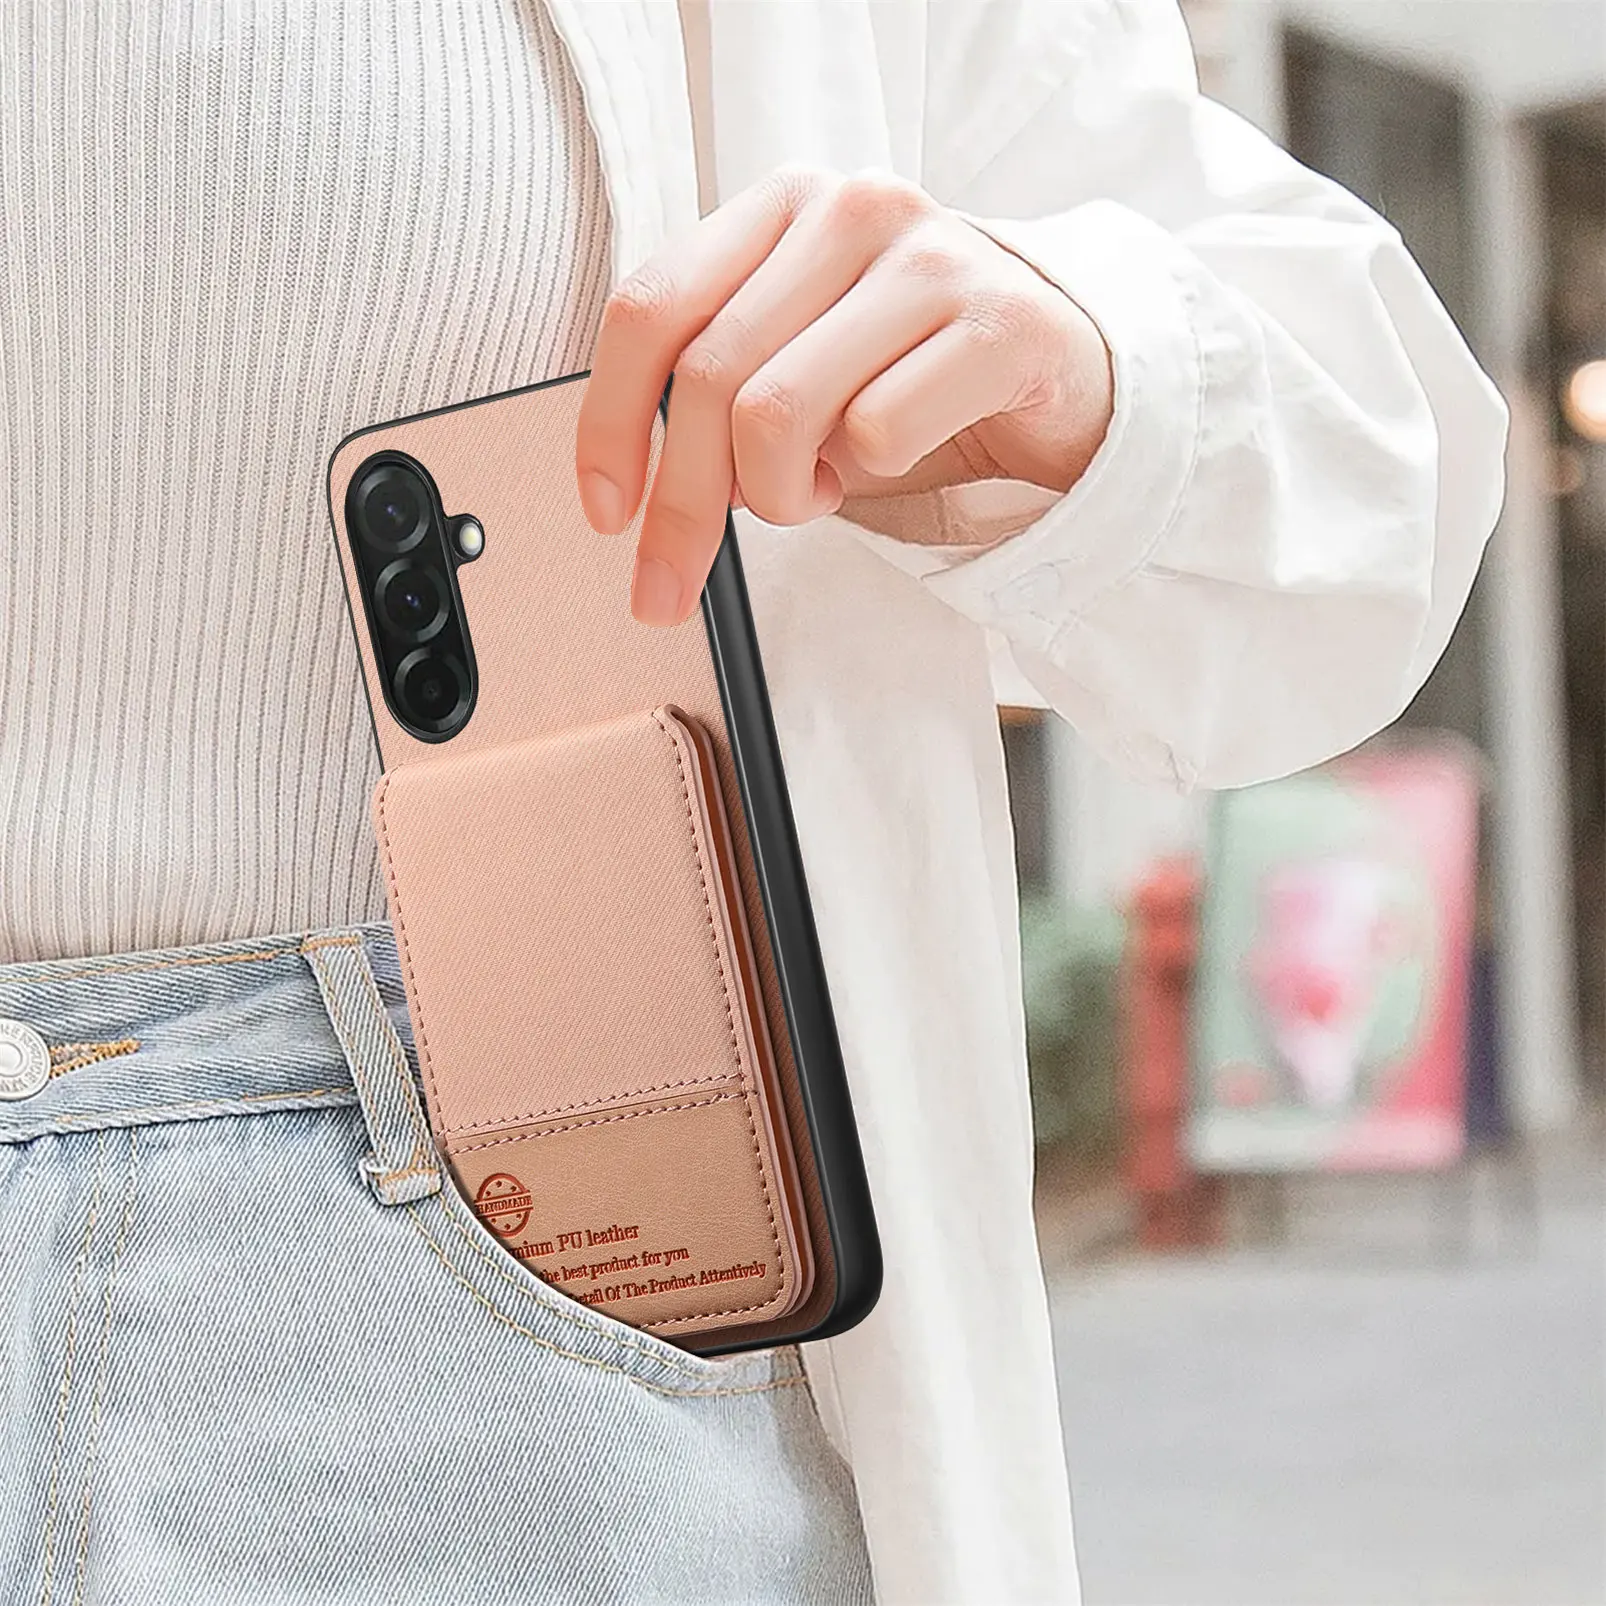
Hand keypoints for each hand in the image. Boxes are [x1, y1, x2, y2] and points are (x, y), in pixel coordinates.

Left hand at [575, 165, 1114, 626]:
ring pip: (778, 413)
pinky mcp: (998, 324)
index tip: (608, 515)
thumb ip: (716, 383)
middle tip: (683, 574)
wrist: (1063, 371)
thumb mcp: (797, 358)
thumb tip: (632, 485)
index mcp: (781, 206)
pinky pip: (877, 435)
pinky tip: (894, 457)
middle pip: (709, 381)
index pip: (650, 310)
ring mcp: (929, 258)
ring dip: (780, 493)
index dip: (609, 425)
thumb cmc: (911, 375)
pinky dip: (869, 476)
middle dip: (685, 508)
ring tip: (814, 490)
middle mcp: (850, 209)